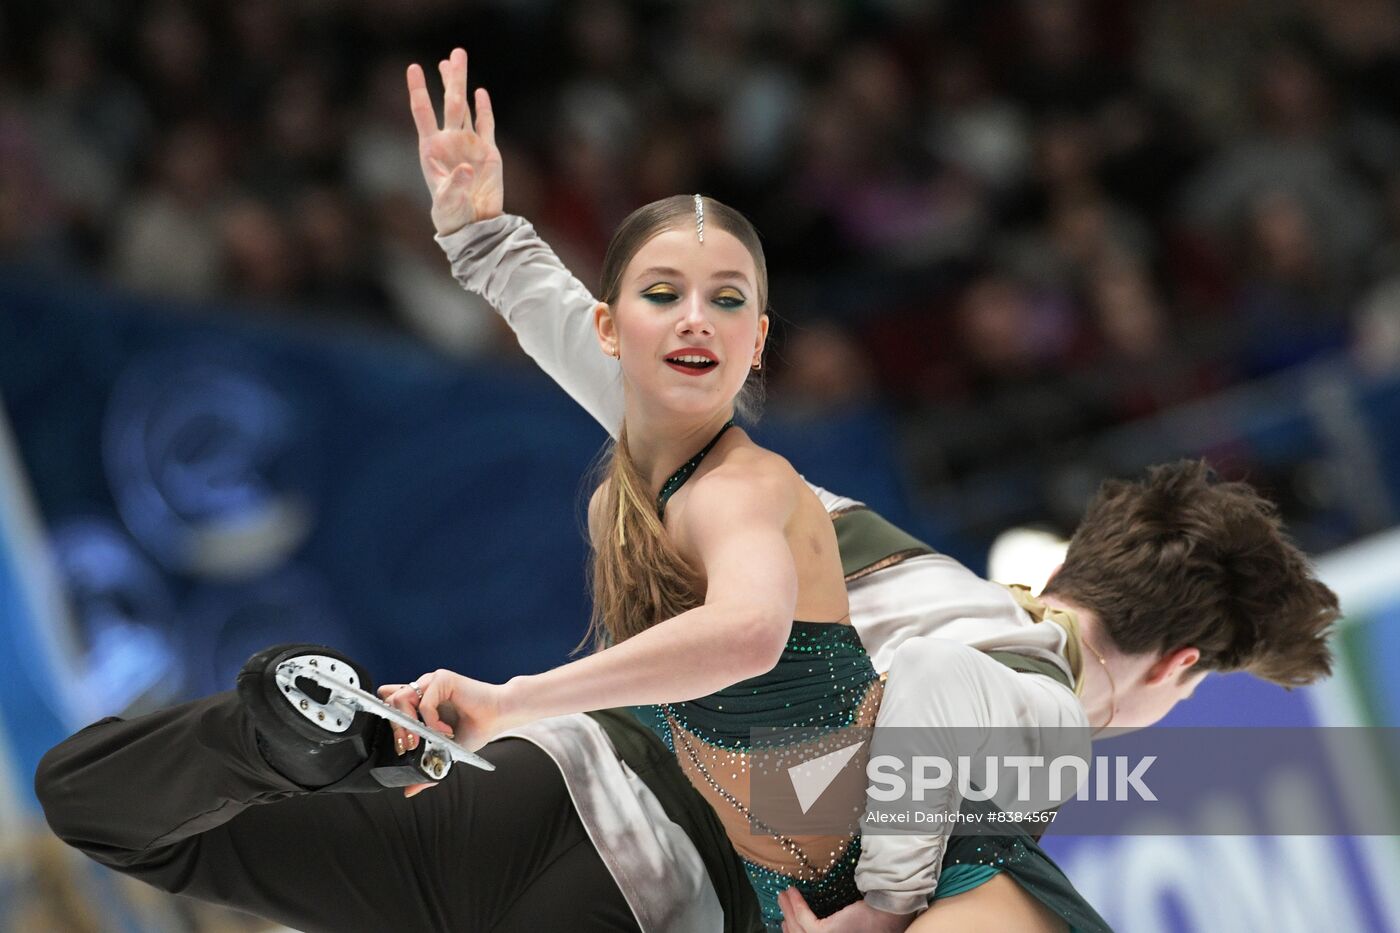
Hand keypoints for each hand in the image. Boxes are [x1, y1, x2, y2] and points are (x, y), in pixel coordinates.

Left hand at [377, 669, 510, 796]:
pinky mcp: (443, 679)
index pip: (389, 700)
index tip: (401, 744)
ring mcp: (432, 682)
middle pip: (390, 700)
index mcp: (422, 700)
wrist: (499, 716)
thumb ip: (426, 765)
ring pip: (401, 698)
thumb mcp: (445, 750)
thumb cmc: (476, 728)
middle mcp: (424, 688)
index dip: (389, 720)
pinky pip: (424, 703)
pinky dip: (432, 722)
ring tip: (426, 738)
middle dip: (396, 727)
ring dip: (411, 724)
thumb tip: (409, 790)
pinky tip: (446, 730)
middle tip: (410, 745)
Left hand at [406, 47, 503, 235]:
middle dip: (451, 78)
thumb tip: (466, 167)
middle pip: (450, 103)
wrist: (474, 224)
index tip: (413, 67)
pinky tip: (481, 92)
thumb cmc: (452, 214)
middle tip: (455, 53)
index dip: (419, 90)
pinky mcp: (488, 152)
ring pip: (465, 108)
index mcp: (431, 149)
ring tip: (458, 60)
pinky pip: (486, 125)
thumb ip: (455, 183)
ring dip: (462, 85)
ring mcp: (468, 144)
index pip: (423, 113)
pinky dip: (484, 109)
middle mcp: (449, 141)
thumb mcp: (449, 201)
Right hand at [779, 888, 914, 932]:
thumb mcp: (844, 925)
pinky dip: (796, 905)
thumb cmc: (870, 919)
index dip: (791, 931)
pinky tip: (793, 893)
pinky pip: (805, 919)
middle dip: (787, 919)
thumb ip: (831, 925)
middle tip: (782, 901)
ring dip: (788, 909)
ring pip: (798, 928)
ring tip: (784, 894)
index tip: (785, 920)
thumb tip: (815, 919)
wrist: (885, 914)